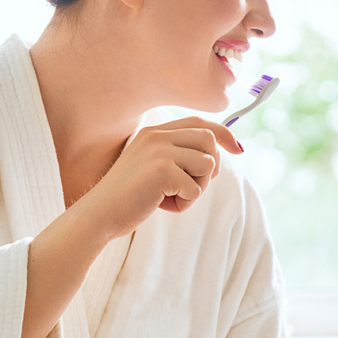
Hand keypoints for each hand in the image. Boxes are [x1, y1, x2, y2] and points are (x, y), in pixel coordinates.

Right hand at [75, 117, 241, 238]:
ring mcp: (159, 151)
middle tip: (189, 187)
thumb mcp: (152, 168)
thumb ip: (176, 156)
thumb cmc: (128, 197)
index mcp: (154, 132)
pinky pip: (196, 188)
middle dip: (209, 168)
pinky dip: (185, 203)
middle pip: (209, 140)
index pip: (199, 123)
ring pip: (207, 164)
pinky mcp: (162, 171)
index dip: (223, 134)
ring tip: (173, 197)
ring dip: (197, 187)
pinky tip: (163, 205)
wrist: (100, 214)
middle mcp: (157, 136)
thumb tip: (216, 156)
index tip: (237, 149)